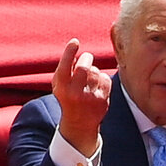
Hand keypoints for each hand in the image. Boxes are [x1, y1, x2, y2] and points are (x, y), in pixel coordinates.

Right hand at [51, 37, 110, 154]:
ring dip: (93, 70)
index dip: (69, 52)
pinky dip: (102, 78)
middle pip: (84, 67)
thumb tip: (74, 51)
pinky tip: (97, 85)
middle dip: (86, 58)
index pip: (65, 66)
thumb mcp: (60, 86)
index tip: (75, 41)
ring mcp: (90, 97)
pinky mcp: (102, 100)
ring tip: (89, 76)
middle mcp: (75, 93)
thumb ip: (64, 69)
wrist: (79, 123)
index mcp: (62, 88)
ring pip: (95, 72)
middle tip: (87, 57)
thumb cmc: (68, 98)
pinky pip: (105, 78)